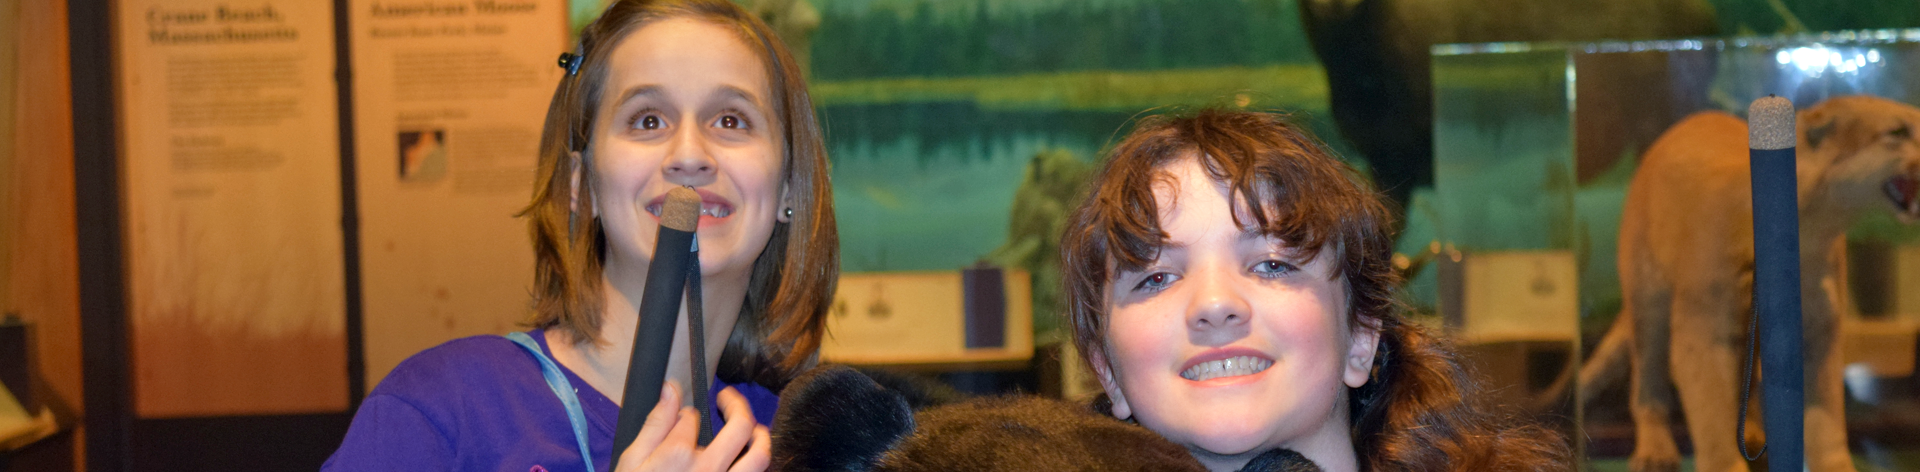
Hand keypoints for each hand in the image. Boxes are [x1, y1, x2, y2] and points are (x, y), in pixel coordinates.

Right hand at [615, 382, 770, 471]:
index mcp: (679, 455)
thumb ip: (654, 424)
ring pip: (760, 458)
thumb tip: (670, 388)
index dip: (686, 413)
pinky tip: (749, 463)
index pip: (692, 418)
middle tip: (728, 399)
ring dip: (762, 437)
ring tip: (754, 429)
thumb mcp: (632, 461)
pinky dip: (756, 469)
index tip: (682, 419)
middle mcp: (709, 469)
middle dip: (736, 405)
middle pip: (740, 426)